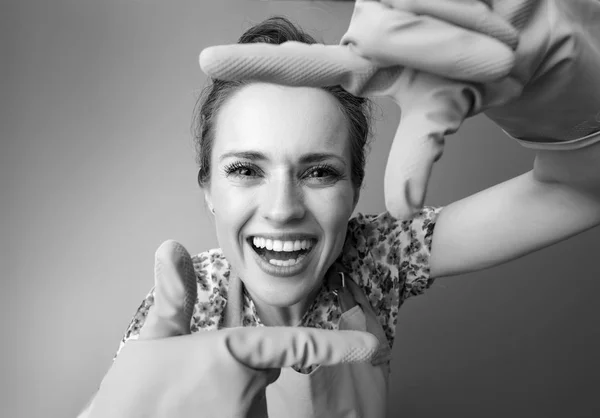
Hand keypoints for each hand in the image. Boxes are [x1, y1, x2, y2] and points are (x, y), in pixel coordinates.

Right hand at [82, 240, 378, 417]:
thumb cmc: (131, 397)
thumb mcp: (152, 341)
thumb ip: (175, 296)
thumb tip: (172, 247)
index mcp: (232, 354)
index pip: (297, 345)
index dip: (338, 345)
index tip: (371, 344)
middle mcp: (247, 390)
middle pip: (265, 366)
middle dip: (243, 363)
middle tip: (199, 371)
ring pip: (253, 395)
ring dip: (233, 392)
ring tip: (191, 395)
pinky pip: (246, 417)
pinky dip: (229, 410)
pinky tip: (199, 409)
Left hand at [199, 0, 519, 217]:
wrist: (526, 39)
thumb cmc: (477, 74)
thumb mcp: (444, 114)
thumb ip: (418, 156)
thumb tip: (402, 209)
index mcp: (364, 61)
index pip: (306, 66)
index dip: (258, 67)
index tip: (208, 62)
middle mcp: (372, 23)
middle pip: (384, 32)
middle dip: (439, 48)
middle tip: (483, 57)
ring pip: (419, 15)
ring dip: (465, 34)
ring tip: (493, 39)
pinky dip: (481, 10)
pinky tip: (496, 13)